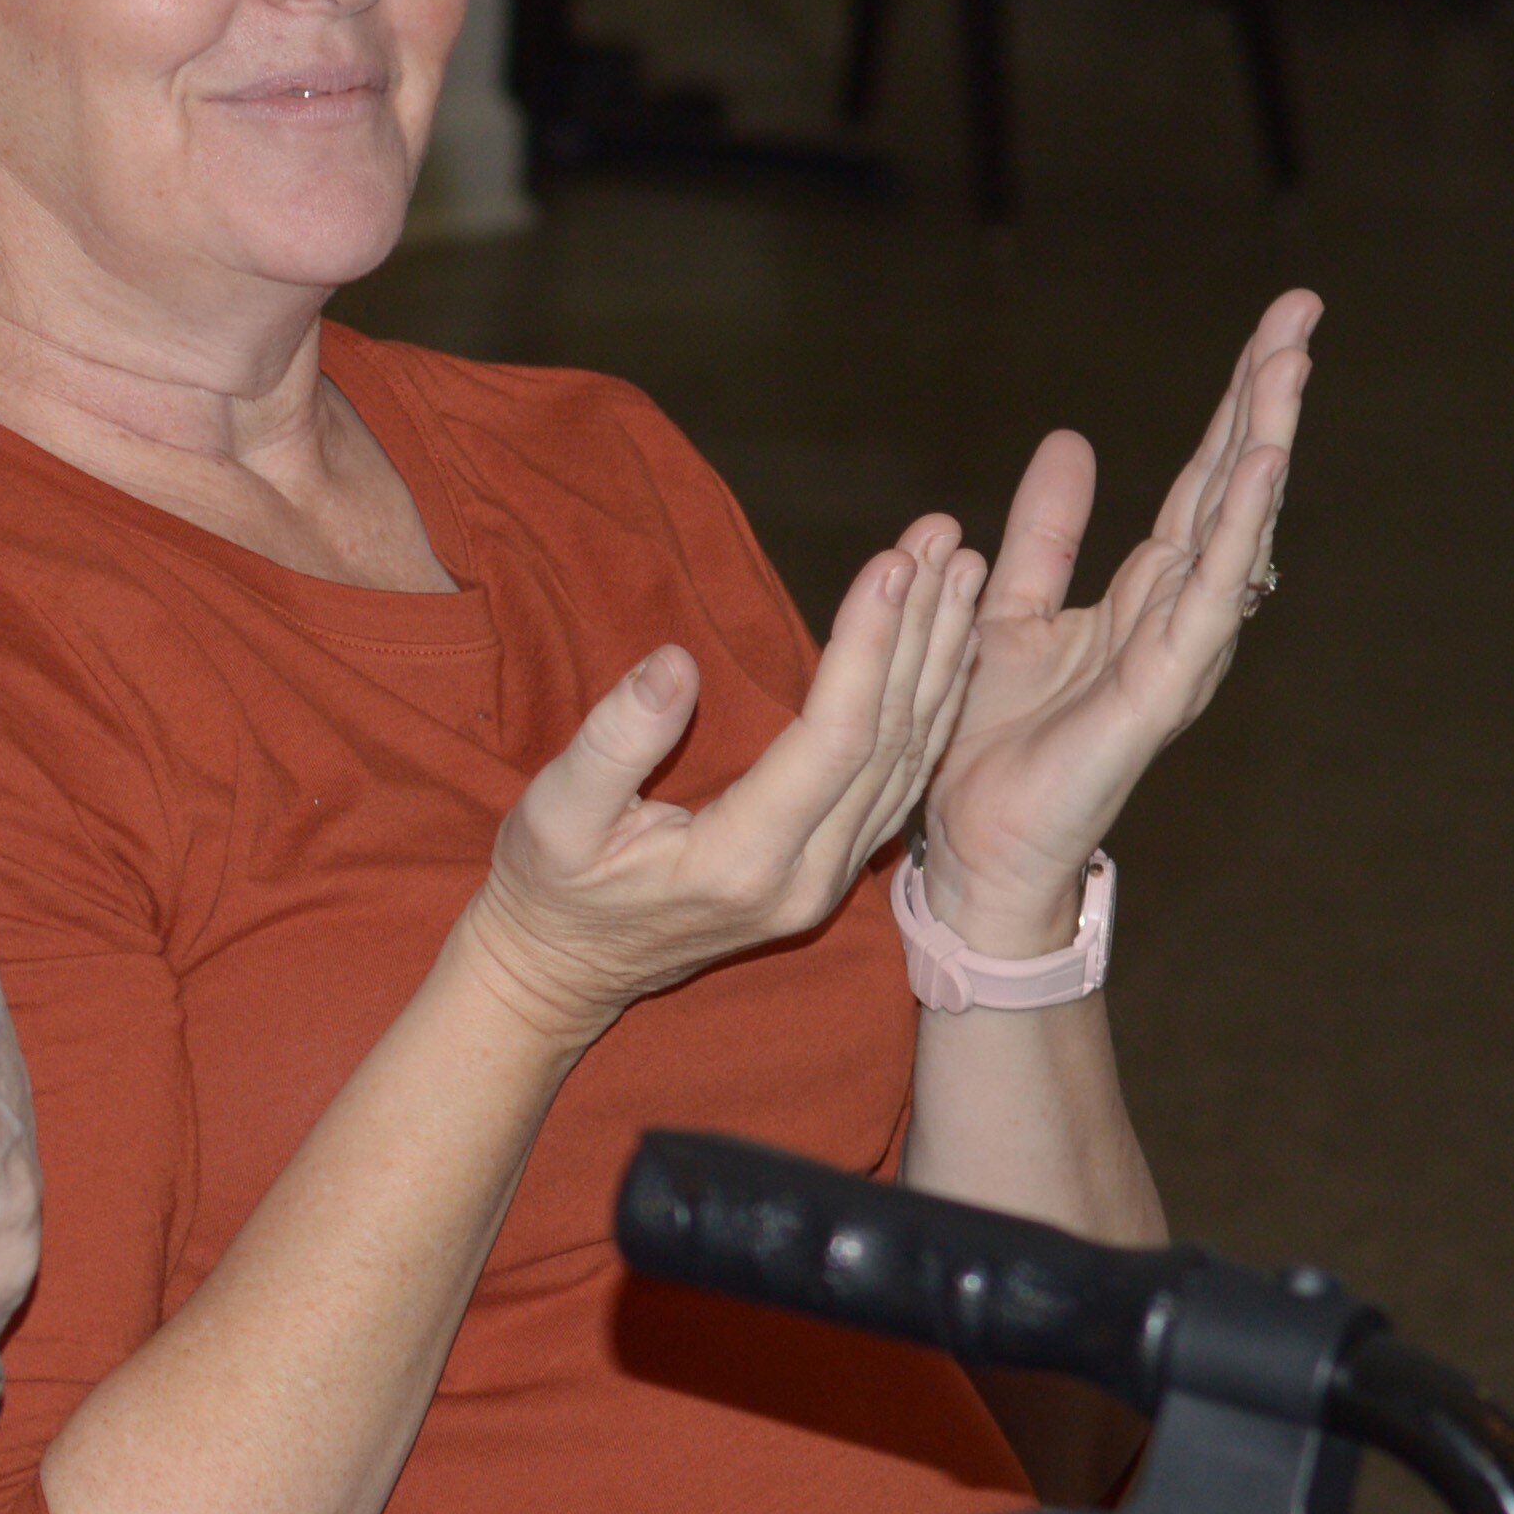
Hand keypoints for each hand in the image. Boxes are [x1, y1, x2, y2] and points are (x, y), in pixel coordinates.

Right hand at [462, 520, 984, 1051]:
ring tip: (964, 572)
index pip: (834, 740)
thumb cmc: (548, 888)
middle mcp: (807, 876)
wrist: (564, 972)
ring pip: (910, 760)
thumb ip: (614, 744)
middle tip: (946, 540)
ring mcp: (827, 879)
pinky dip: (932, 706)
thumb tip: (675, 664)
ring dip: (940, 660)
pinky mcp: (830, 869)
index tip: (890, 564)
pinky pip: (902, 780)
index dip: (868, 647)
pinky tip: (948, 649)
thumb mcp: (552, 816)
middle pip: (891, 741)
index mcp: (743, 861)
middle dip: (921, 632)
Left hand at [921, 292, 1318, 952]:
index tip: (1276, 328)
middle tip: (1302, 314)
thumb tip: (1071, 440)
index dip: (1233, 406)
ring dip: (1262, 446)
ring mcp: (1175, 653)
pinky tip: (1258, 473)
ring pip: (1233, 532)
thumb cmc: (995, 743)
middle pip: (1231, 490)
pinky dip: (1233, 535)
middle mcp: (1174, 617)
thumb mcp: (1009, 606)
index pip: (1200, 481)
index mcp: (1142, 595)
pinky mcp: (1156, 692)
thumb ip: (1045, 533)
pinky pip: (1204, 601)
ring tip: (1288, 367)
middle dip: (1264, 401)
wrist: (976, 846)